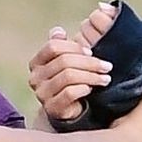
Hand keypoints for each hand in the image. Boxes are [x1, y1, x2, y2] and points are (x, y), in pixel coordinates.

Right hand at [27, 3, 120, 120]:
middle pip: (64, 61)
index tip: (92, 52)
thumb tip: (58, 31)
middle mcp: (35, 77)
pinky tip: (92, 89)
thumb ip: (62, 46)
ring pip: (68, 76)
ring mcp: (41, 94)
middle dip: (90, 62)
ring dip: (91, 76)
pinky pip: (70, 93)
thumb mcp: (67, 61)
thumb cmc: (71, 81)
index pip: (53, 46)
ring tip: (105, 78)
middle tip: (107, 66)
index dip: (75, 47)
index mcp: (36, 62)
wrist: (70, 110)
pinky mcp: (52, 108)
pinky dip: (84, 88)